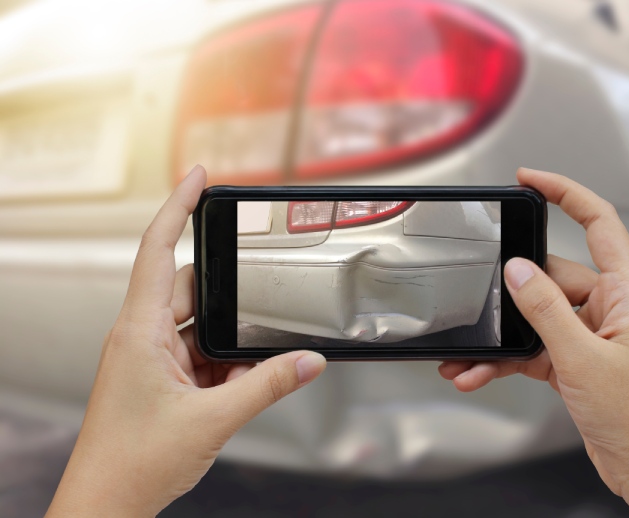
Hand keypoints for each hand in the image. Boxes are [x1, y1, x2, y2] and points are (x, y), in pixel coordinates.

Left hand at [46, 166, 326, 516]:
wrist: (107, 505)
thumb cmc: (132, 463)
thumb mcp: (214, 419)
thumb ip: (268, 386)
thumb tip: (306, 361)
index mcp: (139, 332)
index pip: (157, 251)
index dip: (177, 207)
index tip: (198, 178)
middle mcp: (140, 337)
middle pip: (190, 289)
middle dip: (228, 296)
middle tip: (259, 302)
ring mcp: (149, 358)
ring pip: (199, 326)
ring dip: (228, 341)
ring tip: (249, 362)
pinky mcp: (160, 378)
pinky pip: (200, 355)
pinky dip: (225, 366)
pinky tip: (240, 386)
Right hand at [439, 168, 628, 516]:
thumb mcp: (582, 357)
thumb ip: (545, 310)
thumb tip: (517, 270)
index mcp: (627, 292)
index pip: (599, 222)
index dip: (565, 193)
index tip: (529, 179)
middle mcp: (608, 307)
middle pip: (550, 276)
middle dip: (509, 292)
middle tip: (476, 300)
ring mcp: (589, 333)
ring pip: (534, 317)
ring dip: (500, 336)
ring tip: (466, 356)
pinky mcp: (573, 359)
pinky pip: (530, 347)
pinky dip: (504, 360)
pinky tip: (478, 372)